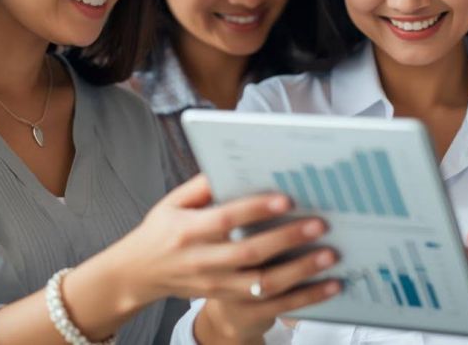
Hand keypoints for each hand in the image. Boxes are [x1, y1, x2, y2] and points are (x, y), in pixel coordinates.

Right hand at [84, 175, 339, 341]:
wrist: (138, 275)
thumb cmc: (161, 231)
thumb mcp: (173, 203)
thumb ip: (203, 185)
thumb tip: (233, 163)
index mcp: (189, 231)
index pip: (226, 219)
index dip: (256, 210)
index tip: (287, 198)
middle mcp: (203, 261)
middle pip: (250, 253)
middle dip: (288, 239)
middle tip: (321, 225)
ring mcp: (216, 286)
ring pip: (263, 284)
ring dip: (300, 272)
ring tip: (330, 256)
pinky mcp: (227, 300)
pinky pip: (269, 304)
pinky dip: (302, 297)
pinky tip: (327, 287)